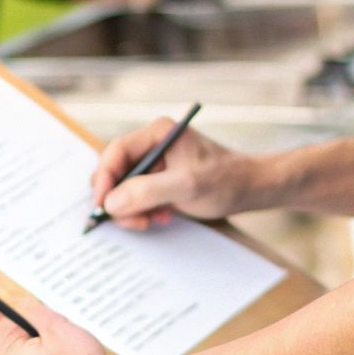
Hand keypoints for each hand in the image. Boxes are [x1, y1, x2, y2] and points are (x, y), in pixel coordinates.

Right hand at [92, 118, 249, 229]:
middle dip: (118, 198)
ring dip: (131, 209)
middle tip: (131, 220)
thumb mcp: (187, 186)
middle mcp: (152, 145)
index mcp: (157, 133)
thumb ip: (147, 192)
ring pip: (123, 188)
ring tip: (150, 221)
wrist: (251, 188)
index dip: (104, 178)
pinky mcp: (159, 181)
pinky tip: (161, 218)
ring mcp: (155, 164)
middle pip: (115, 171)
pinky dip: (142, 212)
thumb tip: (111, 202)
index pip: (116, 152)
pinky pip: (136, 197)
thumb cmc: (226, 180)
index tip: (102, 204)